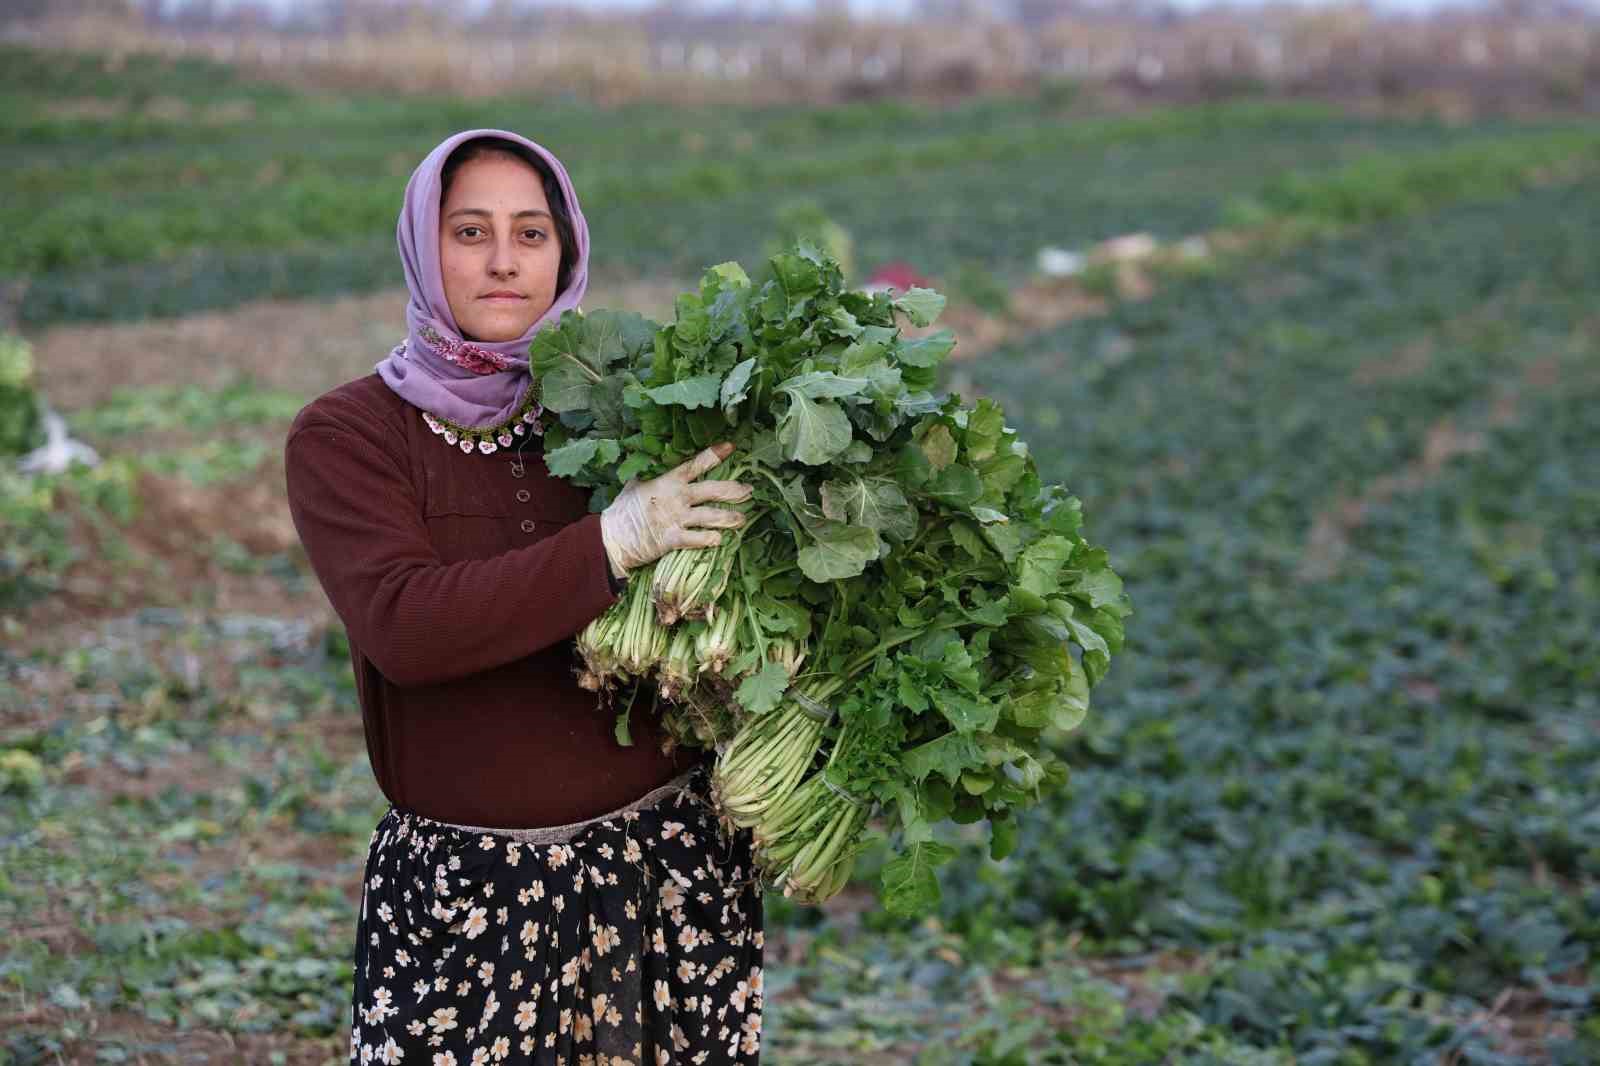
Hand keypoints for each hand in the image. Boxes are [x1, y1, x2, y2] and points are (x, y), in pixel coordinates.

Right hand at [599, 441, 751, 578]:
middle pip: (712, 490)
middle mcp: (677, 498)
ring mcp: (676, 518)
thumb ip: (650, 474)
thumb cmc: (623, 509)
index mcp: (668, 481)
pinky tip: (721, 540)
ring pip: (711, 516)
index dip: (714, 455)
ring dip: (730, 517)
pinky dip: (710, 539)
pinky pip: (697, 539)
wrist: (611, 536)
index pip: (695, 464)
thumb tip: (654, 460)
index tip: (731, 447)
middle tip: (749, 490)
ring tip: (743, 518)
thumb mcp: (635, 484)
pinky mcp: (673, 539)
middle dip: (733, 490)